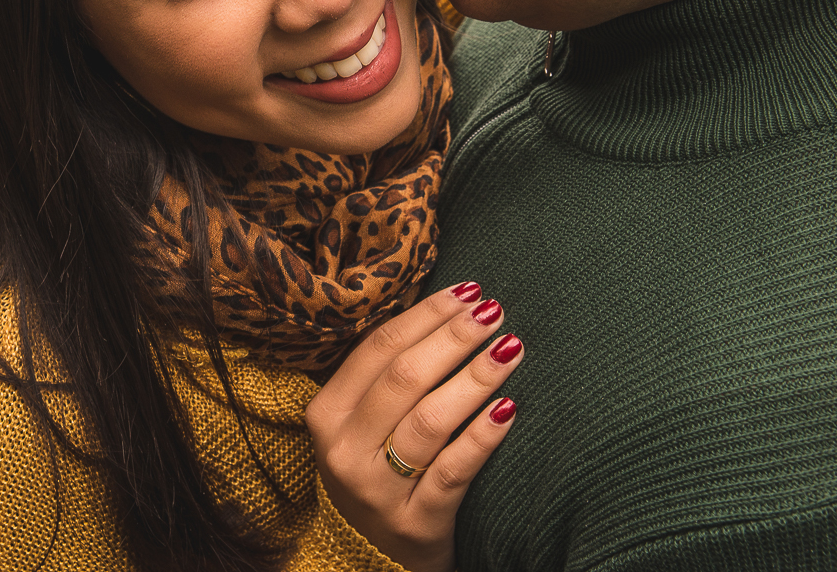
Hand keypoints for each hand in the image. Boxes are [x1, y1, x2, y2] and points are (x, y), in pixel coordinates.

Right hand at [305, 283, 522, 571]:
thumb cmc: (374, 470)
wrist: (368, 558)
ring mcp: (376, 490)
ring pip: (429, 421)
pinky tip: (510, 409)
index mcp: (326, 413)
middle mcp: (343, 450)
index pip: (377, 348)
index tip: (468, 292)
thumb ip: (385, 376)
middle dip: (453, 338)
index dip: (426, 316)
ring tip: (511, 349)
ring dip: (475, 378)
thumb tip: (445, 310)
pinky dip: (482, 436)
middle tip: (495, 312)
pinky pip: (453, 472)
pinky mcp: (414, 524)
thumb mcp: (358, 425)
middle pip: (404, 378)